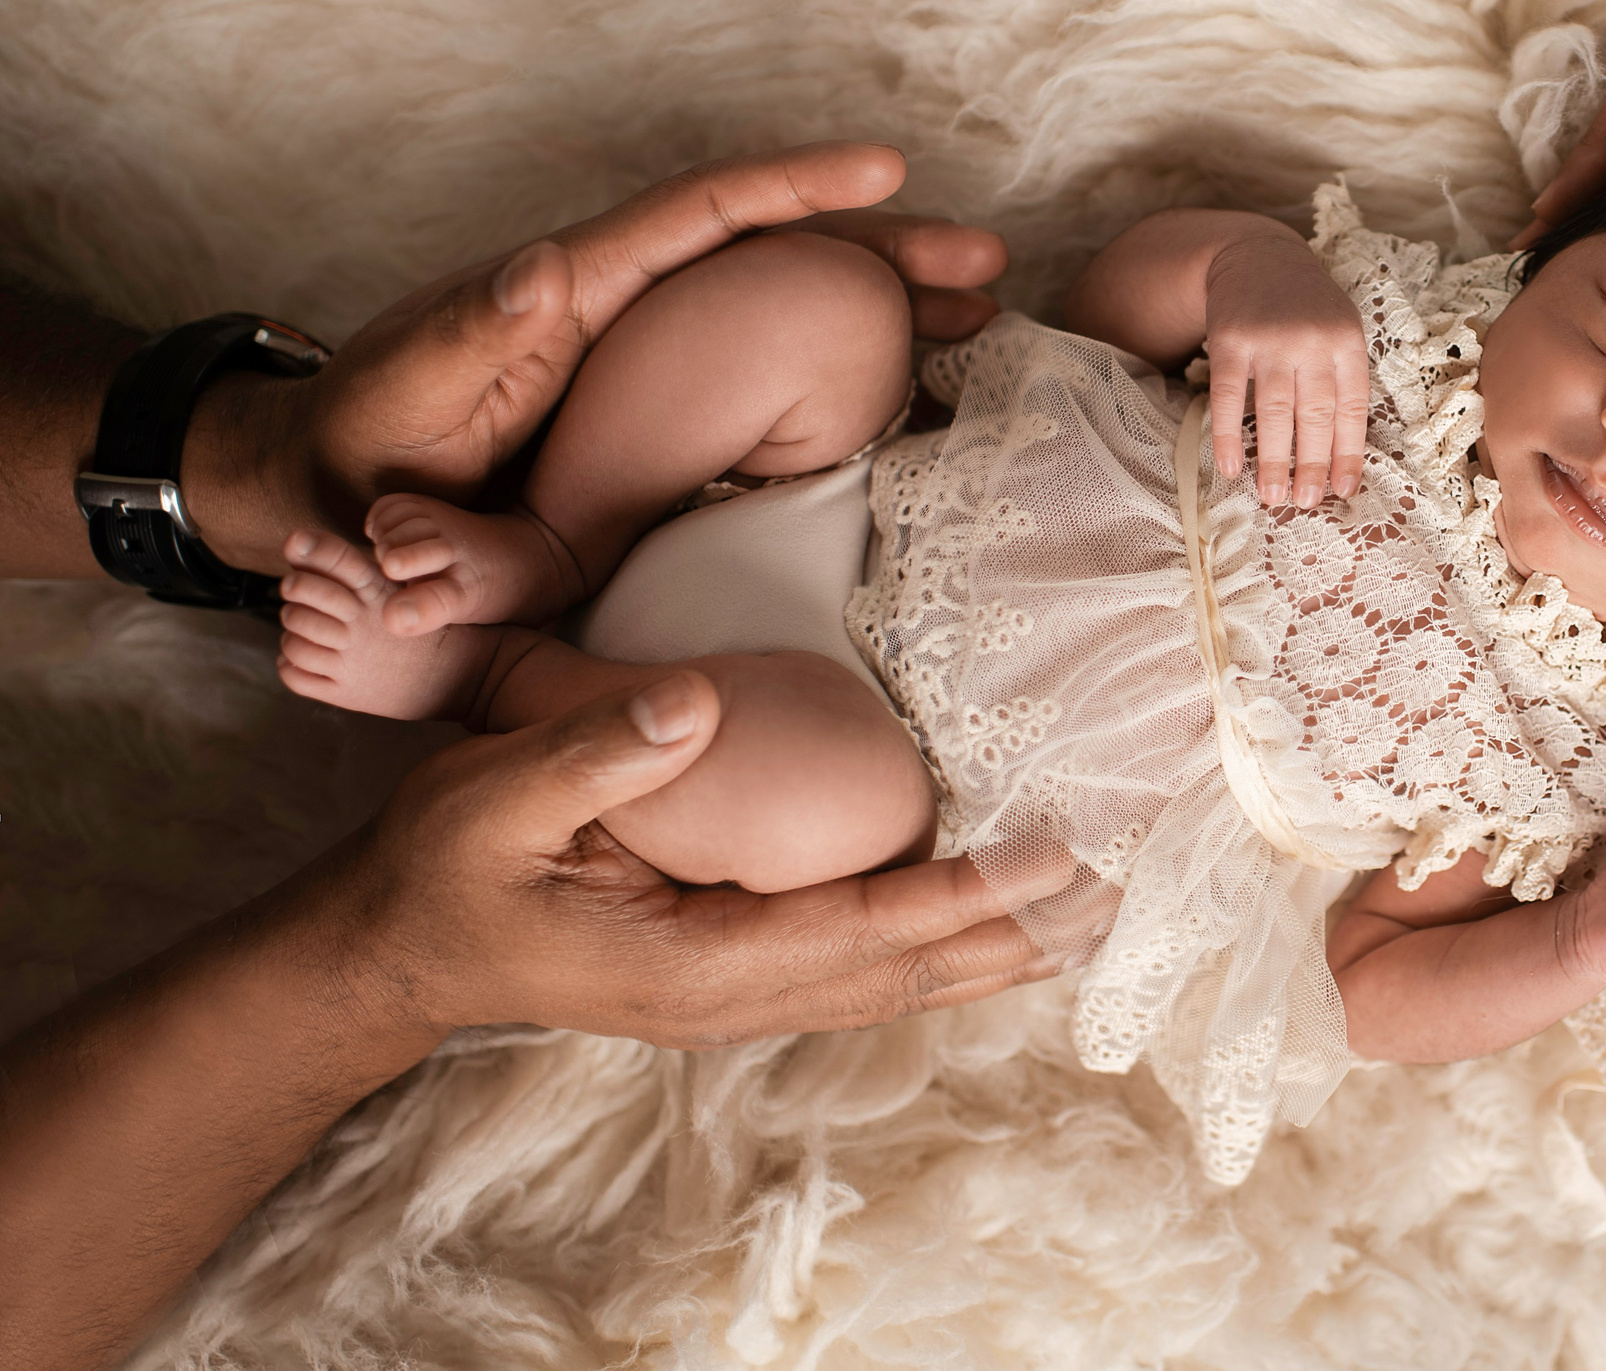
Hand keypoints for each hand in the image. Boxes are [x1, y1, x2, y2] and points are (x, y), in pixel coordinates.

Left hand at [182, 144, 1008, 571]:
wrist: (322, 496)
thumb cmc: (357, 448)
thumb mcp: (400, 391)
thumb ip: (465, 338)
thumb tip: (540, 270)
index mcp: (575, 284)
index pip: (699, 214)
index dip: (792, 187)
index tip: (885, 171)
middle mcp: (622, 302)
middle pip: (771, 253)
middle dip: (881, 251)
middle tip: (984, 268)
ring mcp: (639, 353)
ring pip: (783, 310)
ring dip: (880, 311)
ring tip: (978, 326)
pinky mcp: (645, 409)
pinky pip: (761, 373)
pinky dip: (838, 374)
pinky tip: (903, 398)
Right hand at [326, 669, 1049, 1046]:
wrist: (394, 946)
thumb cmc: (441, 869)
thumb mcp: (489, 797)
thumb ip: (589, 753)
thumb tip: (689, 701)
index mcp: (687, 966)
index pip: (856, 932)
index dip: (960, 896)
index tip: (1052, 861)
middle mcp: (728, 999)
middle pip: (899, 978)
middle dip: (1009, 939)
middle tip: (1116, 897)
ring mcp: (732, 996)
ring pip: (889, 985)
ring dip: (988, 954)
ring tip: (1086, 920)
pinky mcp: (730, 974)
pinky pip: (857, 970)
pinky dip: (933, 950)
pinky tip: (986, 928)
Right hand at [1202, 224, 1370, 508]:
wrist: (1258, 254)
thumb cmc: (1306, 307)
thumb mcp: (1339, 330)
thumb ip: (1343, 380)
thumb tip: (1341, 455)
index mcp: (1347, 342)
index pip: (1352, 408)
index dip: (1348, 452)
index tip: (1343, 490)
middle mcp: (1312, 341)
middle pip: (1315, 415)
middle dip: (1311, 464)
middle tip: (1304, 503)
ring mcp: (1270, 340)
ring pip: (1275, 412)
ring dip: (1274, 460)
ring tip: (1272, 497)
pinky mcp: (1230, 341)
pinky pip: (1229, 398)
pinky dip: (1229, 437)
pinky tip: (1229, 468)